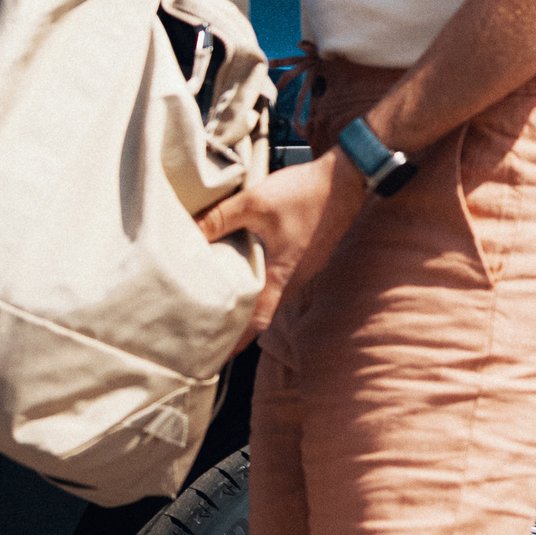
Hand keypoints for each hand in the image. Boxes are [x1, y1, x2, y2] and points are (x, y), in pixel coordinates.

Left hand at [200, 148, 367, 340]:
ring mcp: (304, 270)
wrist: (347, 178)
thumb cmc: (305, 193)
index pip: (256, 320)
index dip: (235, 341)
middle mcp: (296, 280)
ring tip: (219, 309)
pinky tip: (243, 277)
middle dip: (236, 328)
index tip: (214, 356)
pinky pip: (279, 281)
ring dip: (248, 305)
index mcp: (283, 275)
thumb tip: (188, 233)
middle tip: (207, 334)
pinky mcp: (306, 257)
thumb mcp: (255, 202)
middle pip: (262, 314)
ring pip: (271, 297)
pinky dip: (260, 287)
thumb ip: (220, 218)